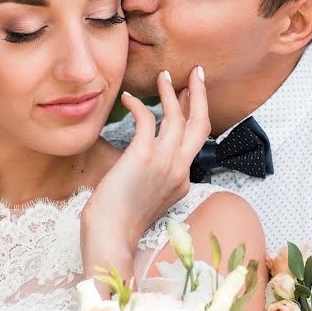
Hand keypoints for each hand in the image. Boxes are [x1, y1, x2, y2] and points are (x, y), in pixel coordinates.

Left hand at [80, 65, 210, 281]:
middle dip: (201, 95)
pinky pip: (146, 119)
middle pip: (201, 125)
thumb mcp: (144, 198)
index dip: (190, 115)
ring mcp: (164, 162)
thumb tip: (139, 162)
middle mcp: (179, 170)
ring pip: (179, 117)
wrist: (110, 237)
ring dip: (171, 92)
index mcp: (181, 181)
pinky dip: (138, 105)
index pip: (193, 143)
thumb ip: (150, 179)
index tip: (185, 97)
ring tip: (163, 76)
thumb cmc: (118, 221)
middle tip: (197, 73)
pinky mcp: (143, 156)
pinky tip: (127, 99)